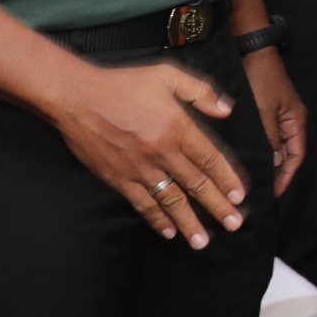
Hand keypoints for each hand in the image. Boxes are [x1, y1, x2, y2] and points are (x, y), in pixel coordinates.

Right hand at [47, 61, 250, 247]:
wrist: (76, 96)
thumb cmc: (123, 83)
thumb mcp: (168, 75)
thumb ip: (200, 92)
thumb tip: (227, 110)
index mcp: (178, 127)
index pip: (210, 159)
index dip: (227, 179)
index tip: (240, 197)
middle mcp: (162, 152)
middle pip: (196, 184)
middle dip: (217, 207)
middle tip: (235, 225)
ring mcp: (139, 168)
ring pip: (171, 200)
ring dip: (189, 222)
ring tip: (203, 241)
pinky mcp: (118, 178)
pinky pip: (141, 203)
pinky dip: (156, 219)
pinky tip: (168, 231)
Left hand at [242, 47, 307, 196]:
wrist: (252, 52)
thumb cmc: (260, 81)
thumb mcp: (264, 111)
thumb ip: (269, 139)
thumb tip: (273, 165)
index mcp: (296, 121)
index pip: (297, 156)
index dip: (286, 176)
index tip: (272, 193)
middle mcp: (290, 121)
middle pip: (287, 154)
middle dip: (276, 172)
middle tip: (258, 191)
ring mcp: (278, 116)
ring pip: (275, 147)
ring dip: (266, 162)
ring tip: (250, 180)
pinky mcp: (265, 112)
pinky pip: (265, 138)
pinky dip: (258, 150)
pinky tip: (245, 157)